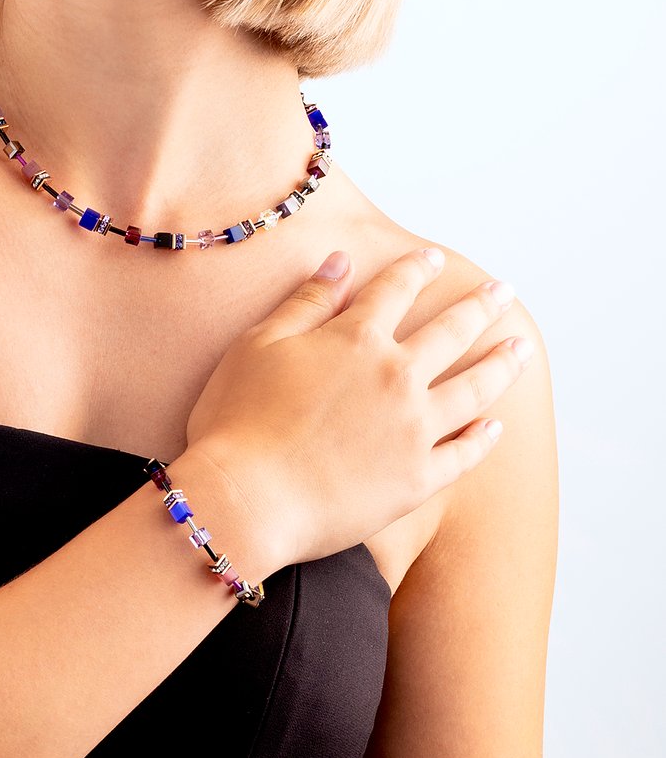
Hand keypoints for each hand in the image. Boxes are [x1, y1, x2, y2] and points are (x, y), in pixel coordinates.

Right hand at [184, 247, 530, 572]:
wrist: (245, 498)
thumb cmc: (236, 421)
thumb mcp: (258, 346)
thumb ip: (305, 303)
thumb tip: (341, 262)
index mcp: (355, 340)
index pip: (394, 290)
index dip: (416, 270)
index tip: (433, 259)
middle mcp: (396, 377)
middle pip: (450, 332)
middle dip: (479, 306)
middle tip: (503, 292)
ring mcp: (414, 429)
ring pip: (475, 389)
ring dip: (502, 364)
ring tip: (521, 349)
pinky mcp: (418, 479)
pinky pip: (463, 454)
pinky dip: (483, 438)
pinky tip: (494, 427)